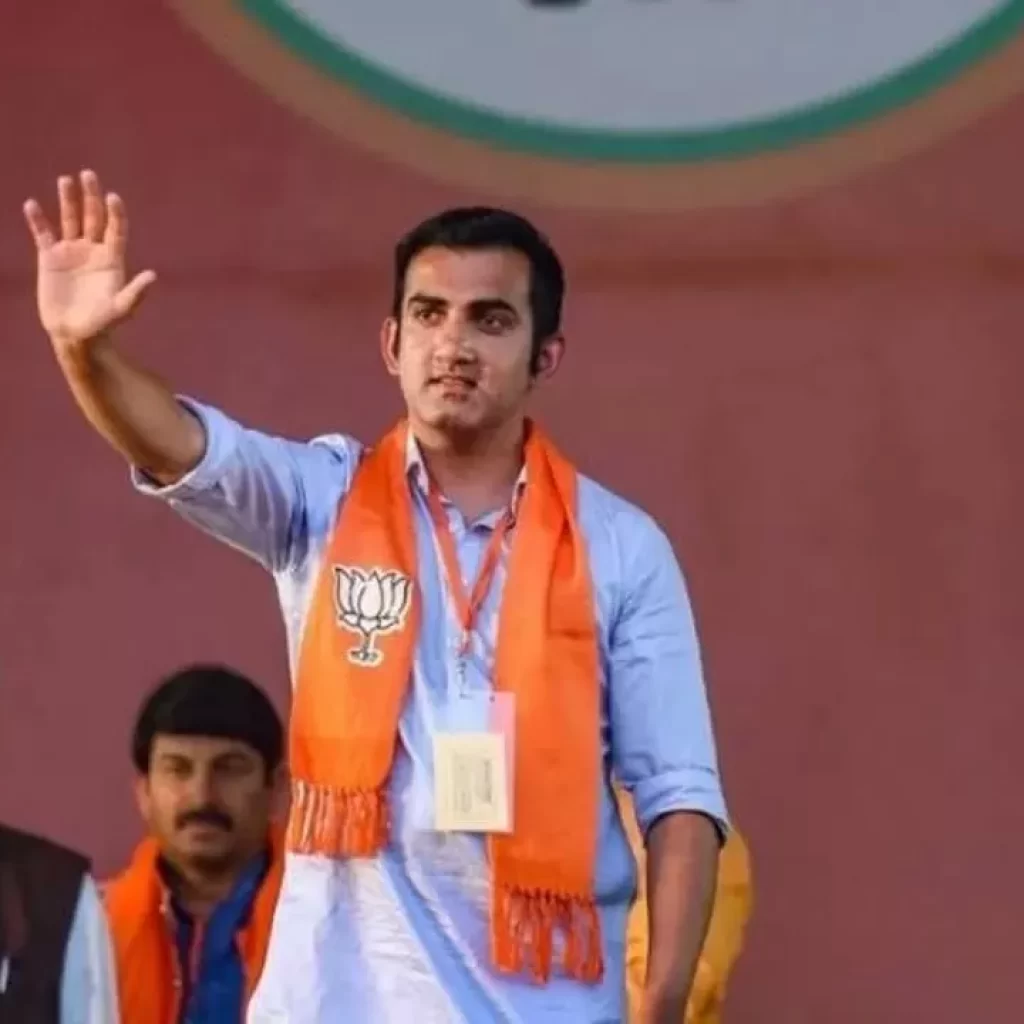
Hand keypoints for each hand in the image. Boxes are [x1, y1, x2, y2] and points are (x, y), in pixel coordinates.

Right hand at [23, 170, 155, 355]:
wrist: (76, 334)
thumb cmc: (103, 324)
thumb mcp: (121, 309)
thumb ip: (135, 293)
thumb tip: (152, 275)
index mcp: (113, 259)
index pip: (116, 230)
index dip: (115, 213)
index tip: (113, 197)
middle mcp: (93, 251)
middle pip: (93, 217)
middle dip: (91, 196)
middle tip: (89, 174)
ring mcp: (71, 252)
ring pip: (70, 220)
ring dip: (68, 200)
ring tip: (66, 180)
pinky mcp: (50, 258)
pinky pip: (43, 234)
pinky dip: (38, 220)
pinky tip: (32, 205)